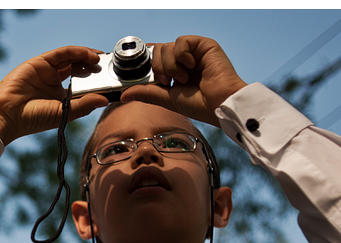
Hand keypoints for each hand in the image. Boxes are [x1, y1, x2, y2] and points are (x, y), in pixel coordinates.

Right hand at [0, 46, 108, 144]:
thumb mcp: (63, 113)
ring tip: (99, 59)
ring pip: (71, 58)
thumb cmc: (32, 119)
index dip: (95, 80)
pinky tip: (87, 55)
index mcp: (60, 96)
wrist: (8, 115)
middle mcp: (54, 81)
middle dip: (93, 66)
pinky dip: (75, 52)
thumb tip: (105, 100)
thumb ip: (84, 105)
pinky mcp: (40, 62)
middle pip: (78, 68)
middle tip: (107, 67)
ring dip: (87, 56)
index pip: (81, 83)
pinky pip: (61, 53)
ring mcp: (47, 71)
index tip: (110, 81)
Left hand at [120, 36, 247, 126]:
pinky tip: (192, 67)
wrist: (218, 104)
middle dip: (158, 68)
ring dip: (171, 66)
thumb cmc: (197, 104)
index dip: (147, 65)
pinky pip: (181, 41)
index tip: (149, 78)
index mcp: (172, 72)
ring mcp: (192, 52)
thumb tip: (123, 95)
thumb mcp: (166, 98)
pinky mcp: (203, 45)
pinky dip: (182, 56)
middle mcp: (181, 60)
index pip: (152, 59)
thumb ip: (145, 93)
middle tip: (168, 82)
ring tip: (183, 78)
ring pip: (166, 47)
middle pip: (156, 51)